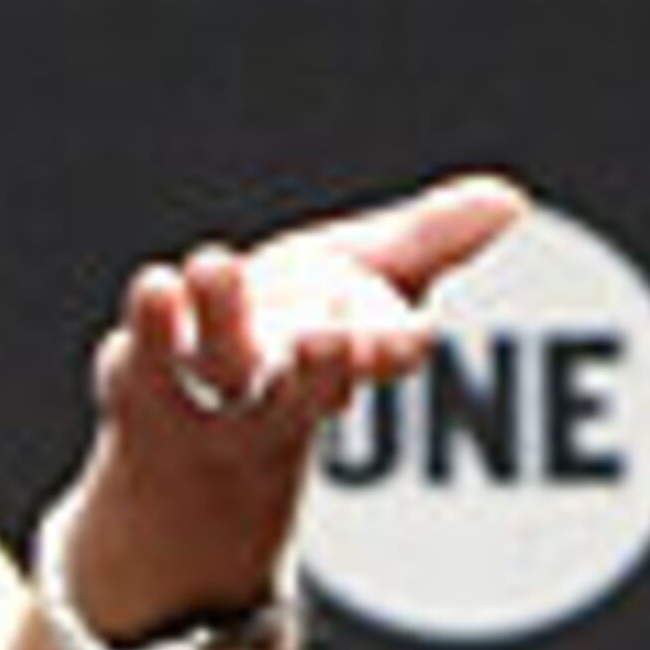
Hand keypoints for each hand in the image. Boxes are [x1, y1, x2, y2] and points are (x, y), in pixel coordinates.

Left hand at [94, 169, 527, 450]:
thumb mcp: (361, 288)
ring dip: (220, 319)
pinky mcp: (139, 378)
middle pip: (304, 384)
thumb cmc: (289, 345)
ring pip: (220, 362)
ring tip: (213, 266)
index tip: (400, 339)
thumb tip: (511, 201)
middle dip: (320, 365)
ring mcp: (204, 388)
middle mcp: (274, 390)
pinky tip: (158, 287)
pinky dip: (150, 325)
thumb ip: (428, 246)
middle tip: (329, 340)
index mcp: (340, 367)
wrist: (185, 448)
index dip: (383, 342)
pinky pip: (143, 354)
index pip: (376, 353)